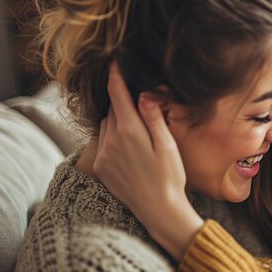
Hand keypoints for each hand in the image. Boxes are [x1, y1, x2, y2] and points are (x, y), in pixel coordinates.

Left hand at [93, 62, 202, 260]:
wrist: (159, 210)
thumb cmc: (170, 177)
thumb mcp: (168, 145)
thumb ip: (153, 118)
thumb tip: (143, 94)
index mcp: (130, 131)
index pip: (118, 94)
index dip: (115, 75)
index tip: (114, 61)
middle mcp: (111, 140)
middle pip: (114, 110)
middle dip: (124, 105)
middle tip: (143, 111)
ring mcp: (103, 155)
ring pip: (107, 126)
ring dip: (118, 123)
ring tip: (139, 138)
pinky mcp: (100, 167)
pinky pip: (102, 143)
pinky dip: (112, 139)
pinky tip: (130, 152)